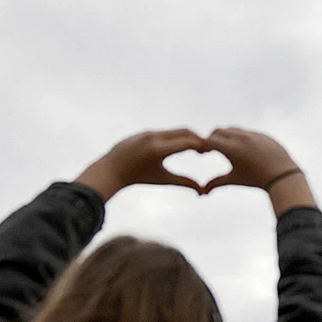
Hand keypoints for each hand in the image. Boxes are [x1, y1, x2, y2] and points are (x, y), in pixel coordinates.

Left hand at [75, 129, 204, 200]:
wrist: (112, 170)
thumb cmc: (138, 177)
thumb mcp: (162, 179)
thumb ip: (184, 182)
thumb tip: (202, 191)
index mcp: (158, 150)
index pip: (187, 142)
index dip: (201, 146)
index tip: (209, 152)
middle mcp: (154, 137)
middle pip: (184, 132)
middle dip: (197, 138)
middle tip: (206, 149)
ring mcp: (148, 132)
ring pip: (174, 131)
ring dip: (187, 137)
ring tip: (195, 148)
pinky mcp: (145, 131)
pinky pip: (165, 132)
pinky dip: (175, 137)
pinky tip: (179, 145)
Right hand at [201, 128, 300, 191]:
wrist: (282, 175)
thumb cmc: (256, 179)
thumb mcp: (235, 179)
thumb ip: (217, 182)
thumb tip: (203, 192)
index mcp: (232, 148)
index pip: (210, 141)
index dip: (204, 146)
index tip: (204, 154)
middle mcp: (241, 137)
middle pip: (219, 131)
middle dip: (213, 139)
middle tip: (211, 149)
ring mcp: (252, 133)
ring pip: (232, 129)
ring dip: (226, 136)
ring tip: (226, 148)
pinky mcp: (261, 133)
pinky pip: (246, 131)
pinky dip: (240, 137)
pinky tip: (242, 148)